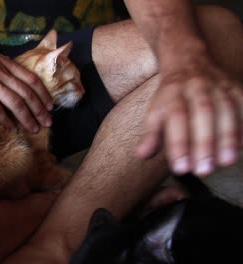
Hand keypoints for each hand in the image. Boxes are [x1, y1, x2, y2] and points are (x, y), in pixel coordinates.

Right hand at [0, 37, 52, 132]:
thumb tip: (8, 80)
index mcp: (1, 62)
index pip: (30, 78)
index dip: (43, 93)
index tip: (50, 105)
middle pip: (26, 92)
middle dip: (40, 109)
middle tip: (48, 122)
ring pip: (15, 101)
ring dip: (27, 117)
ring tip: (34, 129)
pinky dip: (6, 119)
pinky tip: (11, 128)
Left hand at [137, 56, 242, 176]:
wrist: (187, 61)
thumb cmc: (170, 96)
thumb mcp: (155, 111)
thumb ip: (151, 134)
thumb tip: (142, 155)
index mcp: (172, 92)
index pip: (176, 117)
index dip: (178, 144)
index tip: (180, 169)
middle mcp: (196, 87)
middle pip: (203, 112)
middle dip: (204, 143)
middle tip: (204, 170)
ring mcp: (218, 87)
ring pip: (226, 109)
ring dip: (228, 137)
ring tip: (226, 162)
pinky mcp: (236, 89)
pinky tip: (241, 148)